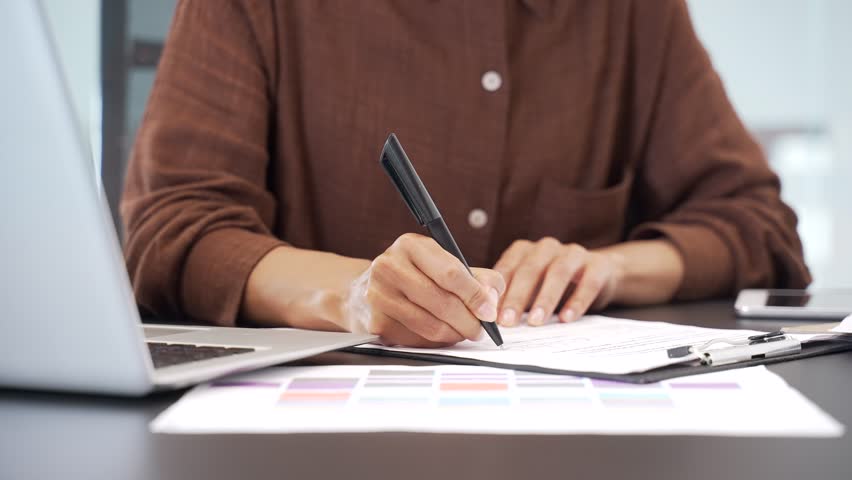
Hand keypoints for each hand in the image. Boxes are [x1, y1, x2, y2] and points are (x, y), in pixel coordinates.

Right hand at [346, 233, 505, 346]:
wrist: (362, 290)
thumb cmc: (411, 275)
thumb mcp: (442, 263)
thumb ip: (476, 277)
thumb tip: (492, 300)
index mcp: (410, 246)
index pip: (450, 273)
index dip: (475, 296)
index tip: (489, 312)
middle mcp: (389, 266)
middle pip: (442, 302)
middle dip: (469, 321)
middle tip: (481, 329)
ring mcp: (379, 295)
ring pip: (431, 325)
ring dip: (455, 334)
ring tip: (464, 332)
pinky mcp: (375, 322)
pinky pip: (417, 339)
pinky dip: (436, 341)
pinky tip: (441, 333)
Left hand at [494, 237, 621, 326]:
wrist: (599, 274)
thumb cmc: (552, 284)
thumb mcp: (530, 288)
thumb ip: (511, 297)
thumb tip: (488, 319)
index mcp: (525, 250)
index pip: (508, 267)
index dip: (497, 290)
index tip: (488, 312)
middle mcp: (548, 248)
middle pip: (530, 269)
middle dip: (517, 296)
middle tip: (507, 321)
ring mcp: (574, 254)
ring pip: (558, 273)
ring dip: (545, 298)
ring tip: (536, 321)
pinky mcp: (598, 266)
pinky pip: (588, 282)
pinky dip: (577, 301)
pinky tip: (566, 319)